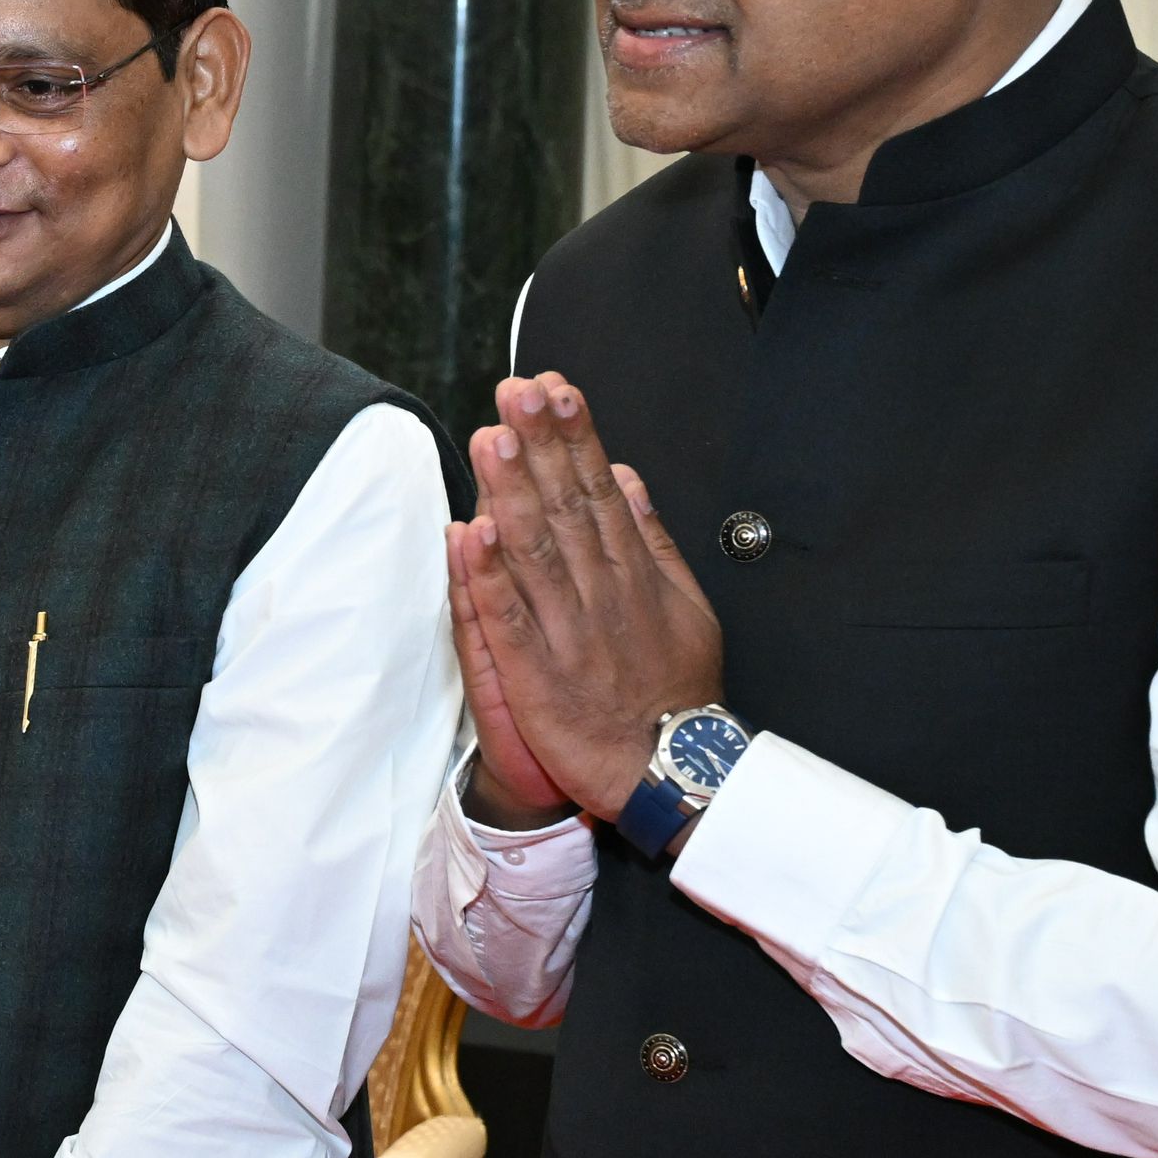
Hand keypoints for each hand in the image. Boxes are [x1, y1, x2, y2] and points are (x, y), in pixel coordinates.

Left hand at [455, 371, 723, 820]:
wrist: (673, 769)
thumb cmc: (675, 688)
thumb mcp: (685, 605)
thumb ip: (652, 539)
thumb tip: (628, 478)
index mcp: (632, 571)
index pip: (598, 490)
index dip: (574, 437)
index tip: (554, 388)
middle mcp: (601, 592)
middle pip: (566, 506)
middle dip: (541, 445)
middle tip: (517, 390)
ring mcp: (569, 632)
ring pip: (535, 550)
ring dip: (513, 492)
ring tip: (495, 438)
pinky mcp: (538, 675)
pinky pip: (508, 619)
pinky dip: (489, 577)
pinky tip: (472, 533)